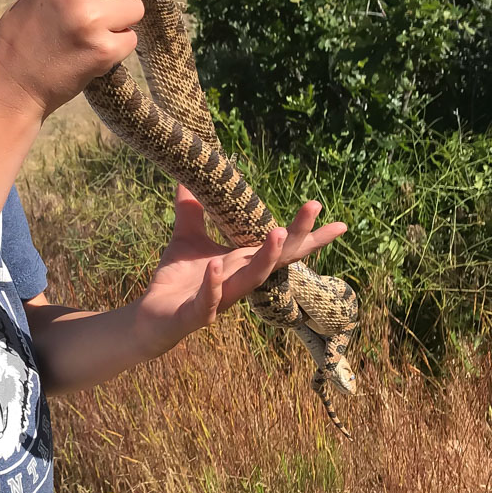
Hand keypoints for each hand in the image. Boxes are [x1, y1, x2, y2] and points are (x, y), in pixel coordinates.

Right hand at [0, 0, 143, 119]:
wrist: (10, 82)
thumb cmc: (26, 34)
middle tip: (101, 8)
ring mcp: (92, 19)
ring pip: (136, 7)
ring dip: (122, 21)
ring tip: (93, 32)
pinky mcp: (104, 50)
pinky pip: (131, 39)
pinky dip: (117, 47)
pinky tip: (91, 52)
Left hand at [134, 185, 347, 353]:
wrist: (151, 315)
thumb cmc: (176, 279)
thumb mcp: (186, 237)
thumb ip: (191, 209)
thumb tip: (188, 176)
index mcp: (242, 262)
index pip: (282, 248)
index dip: (309, 236)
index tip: (340, 223)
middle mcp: (240, 280)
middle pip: (277, 259)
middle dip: (298, 235)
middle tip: (314, 206)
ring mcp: (222, 298)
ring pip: (252, 280)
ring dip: (266, 257)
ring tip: (278, 232)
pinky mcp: (197, 314)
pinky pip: (209, 300)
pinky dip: (214, 283)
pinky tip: (216, 265)